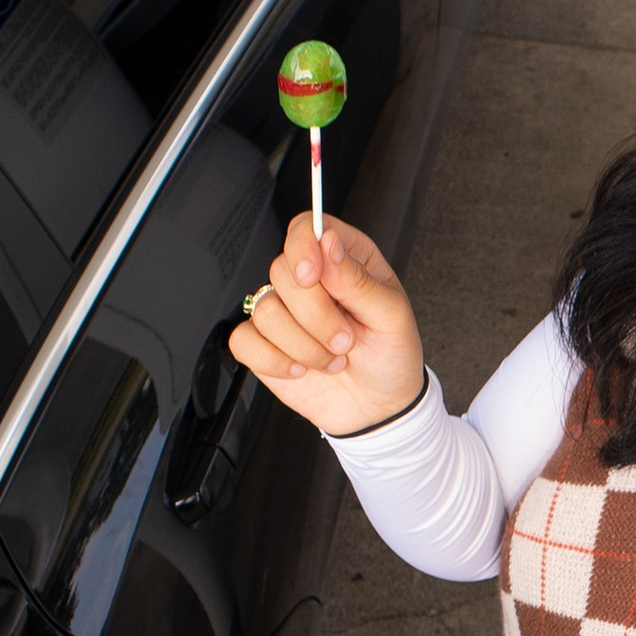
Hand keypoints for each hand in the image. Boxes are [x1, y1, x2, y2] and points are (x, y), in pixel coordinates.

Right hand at [228, 215, 426, 437]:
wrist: (377, 407)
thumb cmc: (391, 356)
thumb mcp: (391, 316)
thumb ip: (358, 279)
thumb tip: (328, 244)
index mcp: (343, 259)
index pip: (307, 228)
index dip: (303, 248)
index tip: (313, 277)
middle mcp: (309, 281)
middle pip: (282, 272)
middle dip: (316, 316)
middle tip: (345, 340)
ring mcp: (283, 311)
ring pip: (265, 310)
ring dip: (304, 345)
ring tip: (332, 359)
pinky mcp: (263, 343)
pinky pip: (244, 341)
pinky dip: (275, 361)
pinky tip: (301, 368)